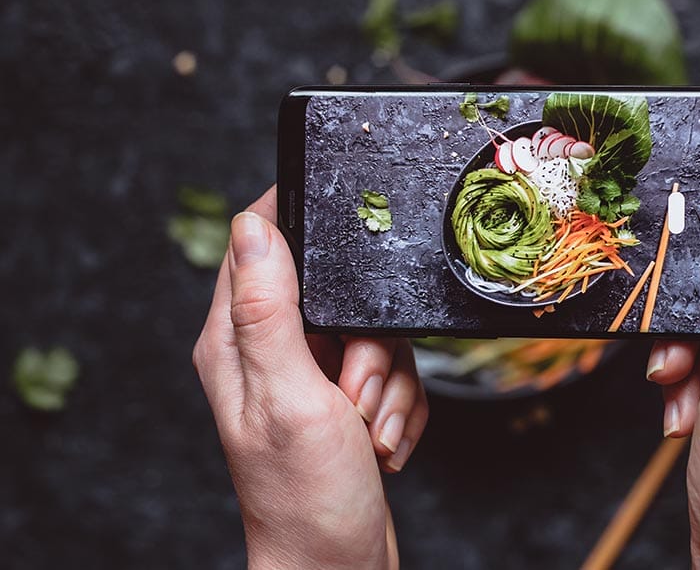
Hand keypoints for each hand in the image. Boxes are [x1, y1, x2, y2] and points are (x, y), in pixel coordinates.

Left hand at [192, 187, 428, 569]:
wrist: (339, 566)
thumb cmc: (304, 496)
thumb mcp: (289, 394)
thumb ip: (269, 309)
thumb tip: (250, 226)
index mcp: (237, 342)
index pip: (258, 246)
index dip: (301, 228)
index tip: (346, 238)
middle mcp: (272, 354)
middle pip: (339, 295)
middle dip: (368, 344)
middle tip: (352, 390)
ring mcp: (312, 379)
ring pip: (376, 336)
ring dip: (386, 384)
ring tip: (365, 429)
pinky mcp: (346, 402)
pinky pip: (396, 373)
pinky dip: (400, 407)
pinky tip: (380, 443)